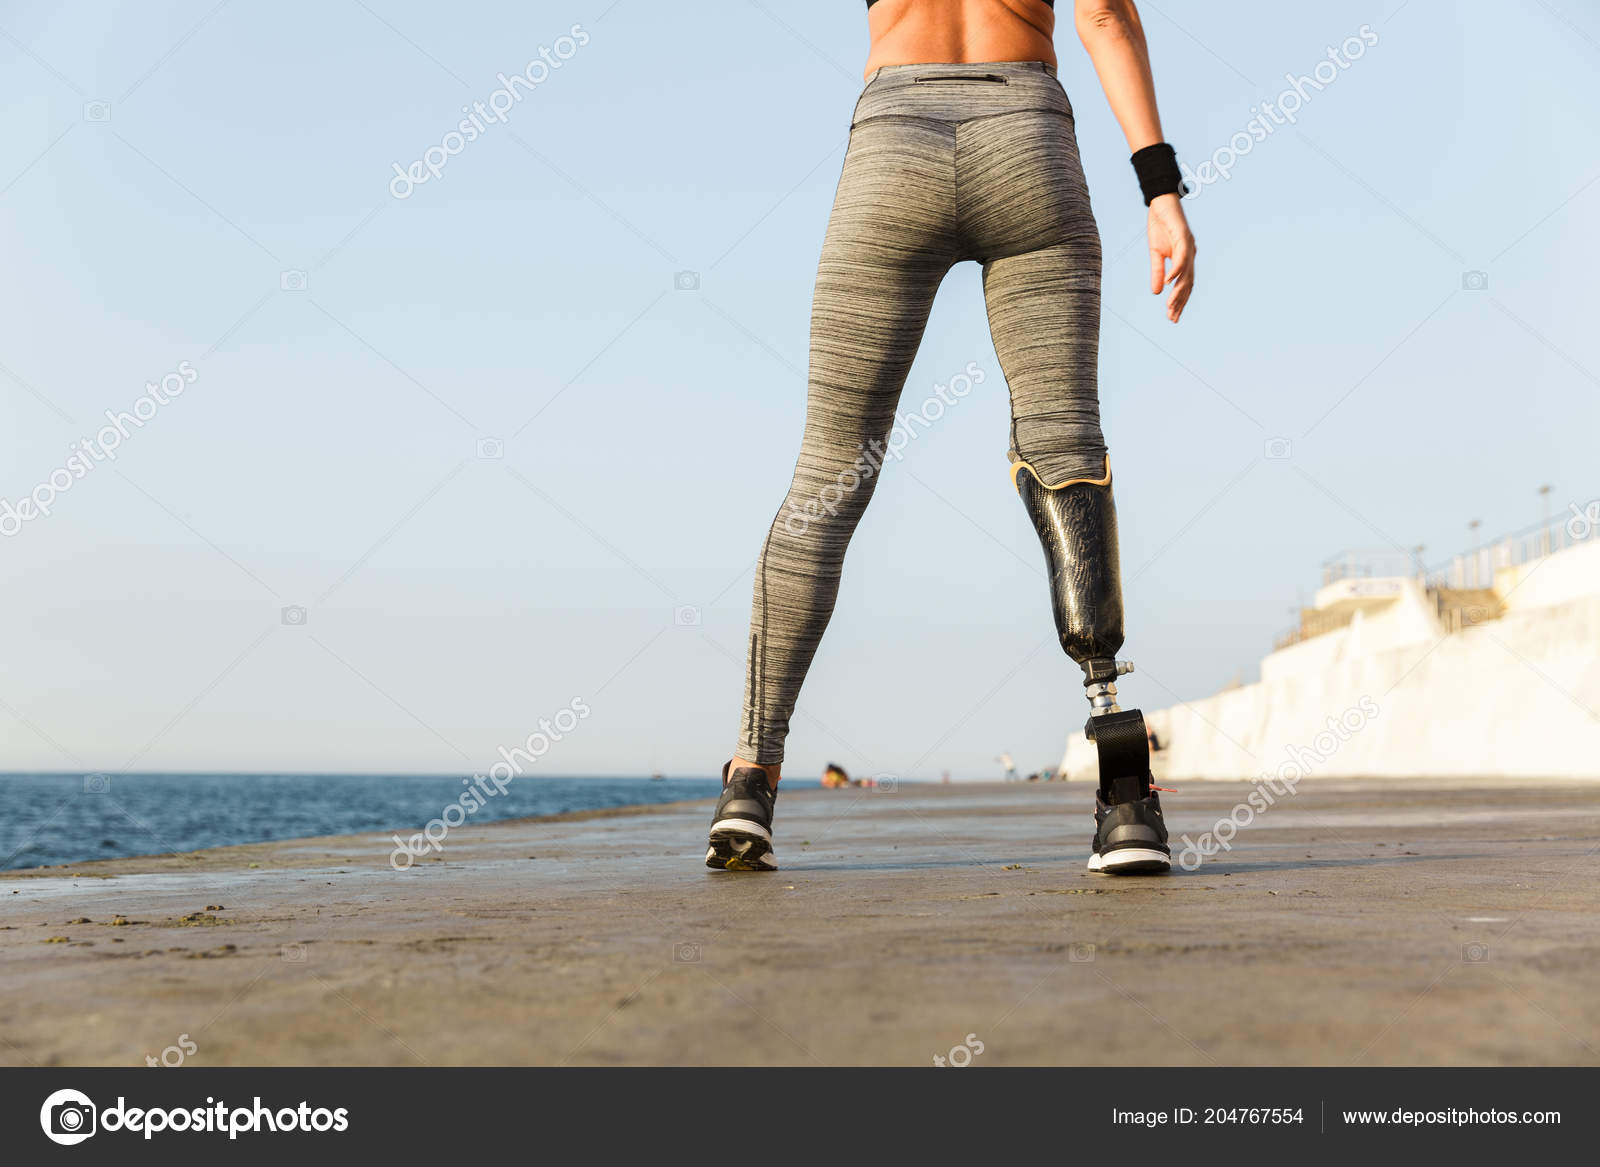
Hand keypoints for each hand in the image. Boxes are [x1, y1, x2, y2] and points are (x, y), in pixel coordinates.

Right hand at [1147, 192, 1194, 322]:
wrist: (1161, 202)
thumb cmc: (1160, 225)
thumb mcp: (1155, 252)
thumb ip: (1157, 272)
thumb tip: (1157, 292)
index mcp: (1184, 259)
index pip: (1184, 285)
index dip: (1179, 302)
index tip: (1172, 317)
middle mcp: (1190, 255)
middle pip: (1188, 284)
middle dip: (1180, 302)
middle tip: (1172, 319)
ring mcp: (1188, 246)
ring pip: (1186, 274)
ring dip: (1178, 292)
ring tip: (1170, 306)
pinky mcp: (1183, 237)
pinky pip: (1181, 258)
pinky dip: (1176, 271)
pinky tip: (1170, 282)